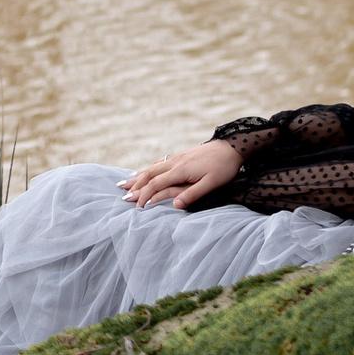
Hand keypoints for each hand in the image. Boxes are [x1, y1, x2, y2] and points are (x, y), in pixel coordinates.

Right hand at [122, 140, 241, 208]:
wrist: (231, 147)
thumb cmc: (223, 168)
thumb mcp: (211, 184)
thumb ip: (192, 194)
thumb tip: (175, 206)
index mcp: (180, 170)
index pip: (155, 184)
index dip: (144, 196)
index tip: (137, 207)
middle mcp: (175, 162)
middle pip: (149, 174)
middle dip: (135, 185)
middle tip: (122, 195)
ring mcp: (177, 157)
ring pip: (152, 167)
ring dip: (138, 176)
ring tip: (126, 182)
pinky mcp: (181, 155)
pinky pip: (159, 163)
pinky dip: (148, 169)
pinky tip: (145, 171)